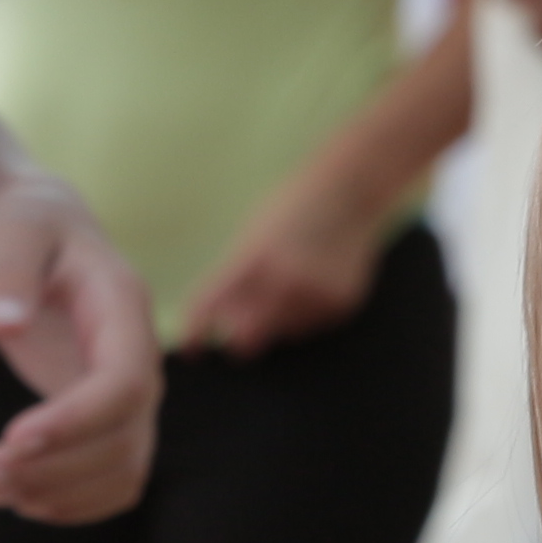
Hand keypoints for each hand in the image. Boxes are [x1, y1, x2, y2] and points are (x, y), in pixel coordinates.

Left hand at [0, 170, 160, 520]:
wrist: (32, 232)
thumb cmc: (20, 224)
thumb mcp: (11, 230)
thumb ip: (9, 272)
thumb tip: (0, 323)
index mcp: (123, 307)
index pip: (125, 382)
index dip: (76, 421)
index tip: (13, 440)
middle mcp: (138, 357)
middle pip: (125, 438)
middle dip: (54, 468)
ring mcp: (128, 394)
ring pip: (123, 469)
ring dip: (59, 492)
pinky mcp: (108, 420)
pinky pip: (113, 481)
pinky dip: (74, 503)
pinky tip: (21, 498)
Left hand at [187, 169, 387, 358]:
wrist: (350, 193)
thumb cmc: (294, 207)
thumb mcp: (253, 235)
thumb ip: (234, 277)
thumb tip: (217, 318)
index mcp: (255, 260)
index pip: (212, 308)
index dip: (195, 333)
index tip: (190, 349)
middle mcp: (285, 283)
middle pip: (246, 340)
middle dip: (238, 336)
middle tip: (238, 327)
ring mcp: (316, 298)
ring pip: (280, 336)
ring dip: (275, 321)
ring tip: (290, 284)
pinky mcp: (340, 307)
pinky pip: (309, 329)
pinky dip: (302, 314)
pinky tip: (311, 286)